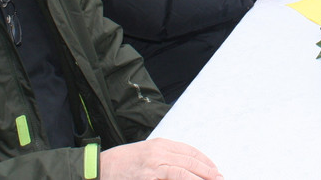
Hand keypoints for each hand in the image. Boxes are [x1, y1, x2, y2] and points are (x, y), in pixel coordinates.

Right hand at [100, 138, 221, 179]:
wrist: (99, 167)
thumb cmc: (122, 162)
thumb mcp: (146, 152)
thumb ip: (164, 156)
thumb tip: (184, 166)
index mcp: (160, 144)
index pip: (189, 151)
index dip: (205, 161)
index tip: (215, 169)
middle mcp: (159, 152)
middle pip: (190, 161)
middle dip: (208, 171)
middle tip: (220, 178)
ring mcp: (153, 166)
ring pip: (184, 172)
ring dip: (201, 178)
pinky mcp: (148, 178)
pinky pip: (172, 179)